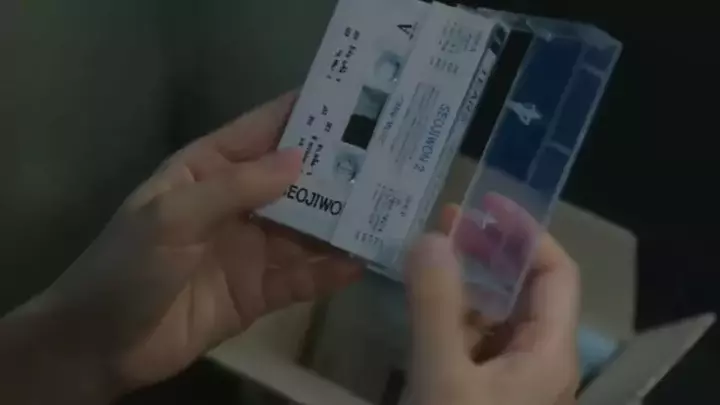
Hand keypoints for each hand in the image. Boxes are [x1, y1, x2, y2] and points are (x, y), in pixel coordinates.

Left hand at [4, 92, 361, 400]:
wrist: (100, 347)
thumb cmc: (127, 268)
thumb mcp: (173, 217)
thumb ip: (236, 188)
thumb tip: (301, 159)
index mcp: (209, 170)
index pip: (263, 131)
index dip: (306, 114)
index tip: (357, 102)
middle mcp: (237, 203)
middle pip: (296, 180)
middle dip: (339, 170)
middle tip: (393, 161)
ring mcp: (252, 248)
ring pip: (308, 229)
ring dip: (343, 222)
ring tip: (391, 211)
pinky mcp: (261, 291)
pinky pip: (303, 277)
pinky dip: (331, 271)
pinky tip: (363, 263)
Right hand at [404, 200, 579, 404]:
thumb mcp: (443, 373)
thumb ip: (436, 306)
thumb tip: (433, 236)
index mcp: (550, 352)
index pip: (556, 272)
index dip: (525, 232)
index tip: (484, 203)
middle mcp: (541, 361)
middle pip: (526, 291)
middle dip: (489, 251)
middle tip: (447, 223)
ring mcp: (514, 380)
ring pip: (496, 317)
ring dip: (467, 283)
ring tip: (428, 257)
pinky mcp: (487, 392)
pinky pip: (475, 342)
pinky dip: (452, 316)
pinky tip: (425, 306)